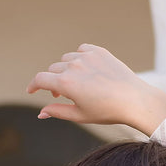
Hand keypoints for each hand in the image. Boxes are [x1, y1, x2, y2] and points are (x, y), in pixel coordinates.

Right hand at [26, 43, 165, 135]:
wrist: (134, 100)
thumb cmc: (107, 112)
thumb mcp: (79, 115)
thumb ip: (58, 111)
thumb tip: (41, 113)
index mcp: (66, 83)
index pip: (40, 79)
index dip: (33, 85)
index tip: (31, 90)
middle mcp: (74, 66)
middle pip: (53, 69)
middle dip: (53, 81)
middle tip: (61, 94)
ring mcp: (87, 56)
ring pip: (66, 59)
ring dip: (66, 70)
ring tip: (76, 83)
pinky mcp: (99, 51)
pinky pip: (81, 50)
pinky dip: (79, 58)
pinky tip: (85, 69)